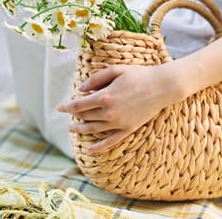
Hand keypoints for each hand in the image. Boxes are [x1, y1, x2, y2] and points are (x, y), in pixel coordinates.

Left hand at [57, 63, 183, 154]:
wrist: (162, 86)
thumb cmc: (138, 74)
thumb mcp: (115, 70)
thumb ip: (95, 79)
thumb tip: (80, 89)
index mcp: (105, 97)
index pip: (79, 105)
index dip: (67, 107)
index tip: (59, 107)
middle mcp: (110, 112)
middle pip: (85, 117)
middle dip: (74, 115)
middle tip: (69, 113)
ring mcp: (119, 123)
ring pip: (94, 129)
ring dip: (81, 129)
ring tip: (72, 128)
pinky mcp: (129, 129)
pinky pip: (111, 142)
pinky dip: (99, 147)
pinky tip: (89, 150)